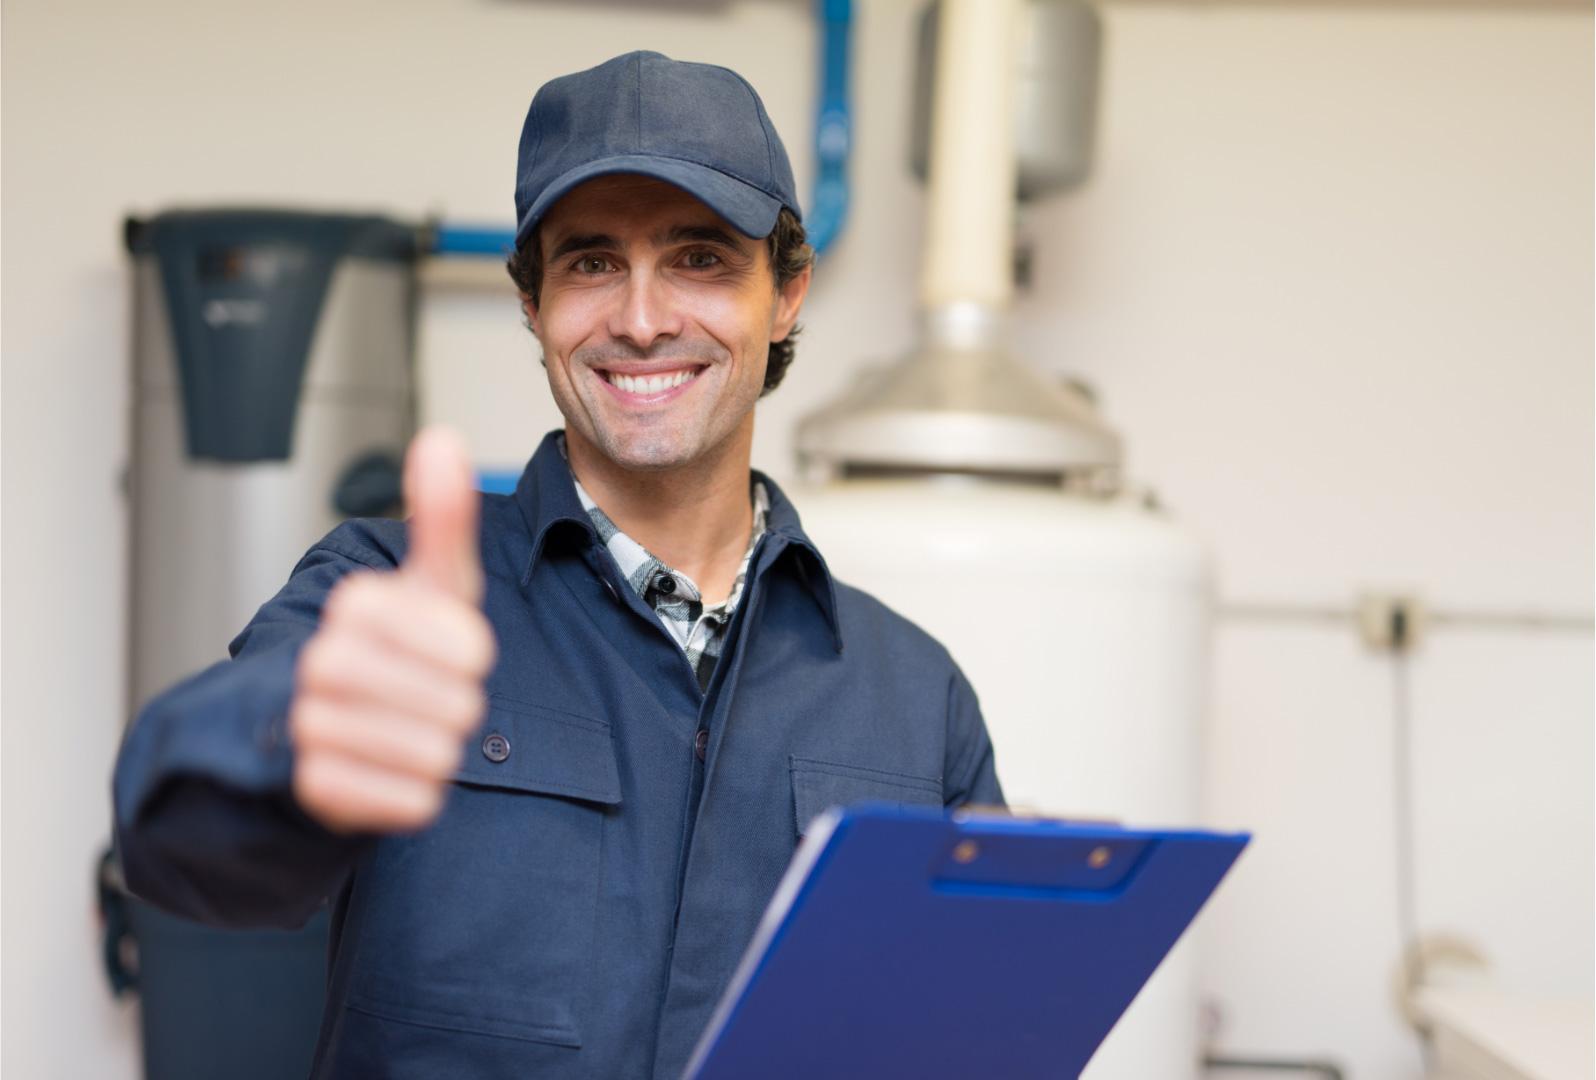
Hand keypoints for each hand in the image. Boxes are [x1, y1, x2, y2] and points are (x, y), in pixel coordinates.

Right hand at [290, 427, 497, 832]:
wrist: (322, 728)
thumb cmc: (395, 648)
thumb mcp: (428, 583)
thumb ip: (442, 517)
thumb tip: (442, 437)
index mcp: (357, 605)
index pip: (471, 649)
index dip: (470, 658)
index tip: (441, 651)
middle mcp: (324, 661)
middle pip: (459, 705)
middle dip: (455, 708)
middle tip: (420, 697)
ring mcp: (312, 725)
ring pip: (437, 756)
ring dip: (437, 752)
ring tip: (403, 731)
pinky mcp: (315, 790)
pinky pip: (413, 802)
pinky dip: (415, 796)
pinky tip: (385, 771)